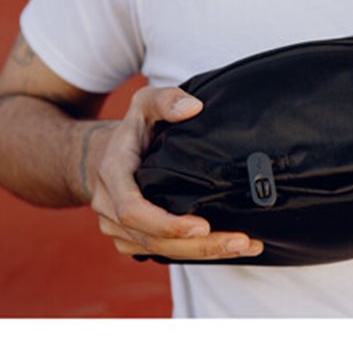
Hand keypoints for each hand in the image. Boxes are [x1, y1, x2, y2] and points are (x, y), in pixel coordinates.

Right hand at [86, 86, 263, 259]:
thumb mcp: (145, 103)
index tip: (203, 225)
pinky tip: (230, 248)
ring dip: (204, 254)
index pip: (132, 210)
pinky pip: (162, 253)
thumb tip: (194, 107)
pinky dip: (196, 254)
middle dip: (199, 246)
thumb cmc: (134, 128)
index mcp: (112, 175)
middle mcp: (109, 208)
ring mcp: (118, 229)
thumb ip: (167, 100)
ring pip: (160, 251)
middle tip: (240, 241)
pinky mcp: (132, 240)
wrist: (107, 153)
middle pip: (153, 239)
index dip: (166, 223)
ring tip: (245, 245)